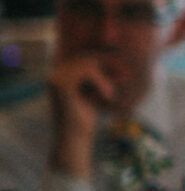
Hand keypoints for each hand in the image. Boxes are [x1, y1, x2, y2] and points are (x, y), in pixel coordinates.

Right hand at [44, 53, 117, 176]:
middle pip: (87, 54)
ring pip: (89, 61)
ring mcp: (56, 78)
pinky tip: (109, 95)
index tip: (121, 72)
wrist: (75, 138)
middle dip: (109, 63)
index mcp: (60, 72)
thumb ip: (98, 74)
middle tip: (124, 77)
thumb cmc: (87, 116)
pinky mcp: (61, 86)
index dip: (105, 59)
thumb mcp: (94, 91)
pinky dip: (103, 81)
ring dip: (107, 74)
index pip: (85, 54)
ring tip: (113, 92)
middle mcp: (55, 73)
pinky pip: (88, 70)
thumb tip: (116, 53)